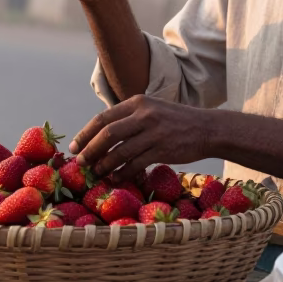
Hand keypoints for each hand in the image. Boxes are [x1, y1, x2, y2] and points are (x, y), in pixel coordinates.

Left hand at [69, 96, 211, 181]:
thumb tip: (101, 135)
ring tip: (96, 173)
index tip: (74, 147)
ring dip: (104, 165)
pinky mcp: (163, 149)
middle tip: (80, 162)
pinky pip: (135, 164)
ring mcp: (154, 132)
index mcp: (138, 102)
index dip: (85, 134)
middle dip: (90, 150)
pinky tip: (116, 179)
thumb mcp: (152, 110)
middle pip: (107, 134)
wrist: (208, 128)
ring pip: (119, 152)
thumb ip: (129, 118)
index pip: (103, 118)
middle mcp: (144, 115)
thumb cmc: (176, 121)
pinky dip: (122, 173)